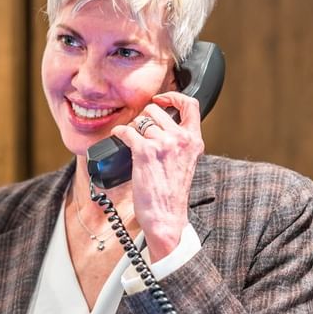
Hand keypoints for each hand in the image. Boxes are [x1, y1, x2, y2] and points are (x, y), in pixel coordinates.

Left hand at [111, 91, 203, 262]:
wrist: (166, 217)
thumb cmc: (172, 195)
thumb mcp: (185, 163)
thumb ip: (180, 143)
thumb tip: (160, 126)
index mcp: (194, 141)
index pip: (190, 104)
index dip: (172, 96)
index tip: (161, 99)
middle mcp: (181, 139)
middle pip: (156, 111)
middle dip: (144, 119)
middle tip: (140, 133)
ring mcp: (163, 144)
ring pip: (140, 121)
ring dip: (132, 129)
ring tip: (131, 142)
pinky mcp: (144, 151)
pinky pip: (126, 131)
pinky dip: (119, 133)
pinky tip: (118, 138)